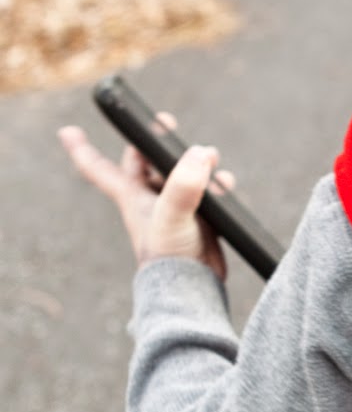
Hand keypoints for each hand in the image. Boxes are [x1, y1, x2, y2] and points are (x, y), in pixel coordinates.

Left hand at [57, 112, 236, 280]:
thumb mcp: (172, 215)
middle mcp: (150, 200)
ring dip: (196, 162)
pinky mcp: (197, 219)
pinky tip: (225, 185)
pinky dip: (216, 184)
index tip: (67, 131)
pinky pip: (205, 192)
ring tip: (211, 158)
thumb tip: (201, 155)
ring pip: (180, 173)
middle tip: (166, 123)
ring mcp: (174, 209)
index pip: (98, 168)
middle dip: (155, 142)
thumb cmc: (171, 256)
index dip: (82, 149)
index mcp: (132, 197)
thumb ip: (183, 185)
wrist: (192, 288)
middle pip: (144, 161)